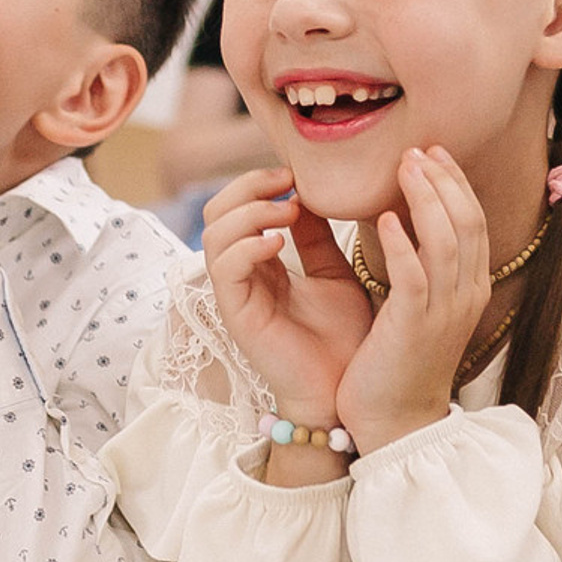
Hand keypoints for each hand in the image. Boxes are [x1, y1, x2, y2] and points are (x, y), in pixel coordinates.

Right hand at [201, 167, 373, 431]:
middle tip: (286, 181)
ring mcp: (237, 295)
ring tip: (288, 213)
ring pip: (214, 234)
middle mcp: (242, 275)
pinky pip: (224, 268)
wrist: (347, 386)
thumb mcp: (335, 274)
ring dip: (249, 212)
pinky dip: (247, 245)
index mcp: (261, 262)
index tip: (295, 176)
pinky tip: (280, 243)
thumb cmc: (343, 337)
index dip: (258, 183)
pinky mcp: (238, 316)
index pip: (236, 207)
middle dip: (246, 187)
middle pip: (215, 213)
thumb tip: (309, 192)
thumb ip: (318, 237)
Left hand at [335, 147, 495, 453]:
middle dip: (444, 180)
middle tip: (417, 151)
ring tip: (404, 167)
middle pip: (467, 223)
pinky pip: (414, 274)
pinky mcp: (415, 326)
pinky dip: (402, 242)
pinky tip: (384, 218)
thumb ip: (418, 267)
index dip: (456, 184)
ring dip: (426, 198)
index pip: (473, 223)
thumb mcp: (417, 308)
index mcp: (470, 290)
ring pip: (446, 240)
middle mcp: (466, 296)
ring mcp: (444, 311)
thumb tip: (399, 221)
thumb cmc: (399, 363)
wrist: (396, 422)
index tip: (433, 154)